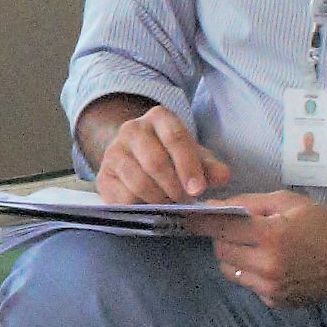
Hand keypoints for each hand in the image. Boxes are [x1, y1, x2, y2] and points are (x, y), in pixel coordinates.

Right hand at [94, 105, 229, 204]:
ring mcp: (113, 152)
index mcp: (159, 117)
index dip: (188, 166)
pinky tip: (151, 208)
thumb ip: (209, 166)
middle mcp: (132, 129)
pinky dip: (141, 208)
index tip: (198, 190)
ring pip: (138, 182)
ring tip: (171, 205)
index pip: (175, 138)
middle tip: (186, 202)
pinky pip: (122, 197)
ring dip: (159, 200)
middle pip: (155, 162)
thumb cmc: (171, 156)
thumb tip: (223, 176)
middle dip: (174, 188)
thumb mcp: (194, 156)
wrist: (135, 157)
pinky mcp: (103, 176)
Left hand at [198, 191, 326, 306]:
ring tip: (255, 245)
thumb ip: (248, 204)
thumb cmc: (324, 222)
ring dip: (234, 256)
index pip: (221, 227)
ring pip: (229, 271)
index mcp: (271, 236)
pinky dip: (250, 273)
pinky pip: (248, 285)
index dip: (201, 220)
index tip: (188, 215)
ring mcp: (271, 289)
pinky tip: (270, 263)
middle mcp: (267, 266)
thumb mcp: (288, 201)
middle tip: (238, 228)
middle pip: (220, 251)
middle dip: (223, 237)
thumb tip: (214, 206)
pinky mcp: (276, 302)